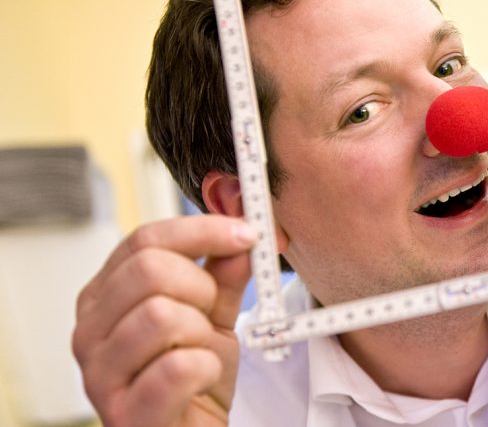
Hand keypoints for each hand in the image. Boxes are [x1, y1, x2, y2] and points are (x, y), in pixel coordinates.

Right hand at [72, 215, 254, 426]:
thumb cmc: (193, 380)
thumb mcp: (214, 316)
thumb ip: (224, 275)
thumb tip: (242, 233)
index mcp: (106, 296)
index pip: (145, 240)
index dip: (201, 230)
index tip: (246, 233)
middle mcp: (90, 330)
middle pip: (149, 269)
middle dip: (201, 287)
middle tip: (211, 315)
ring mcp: (99, 374)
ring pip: (161, 315)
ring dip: (202, 333)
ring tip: (201, 353)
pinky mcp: (125, 414)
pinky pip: (177, 368)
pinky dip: (206, 368)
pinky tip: (202, 379)